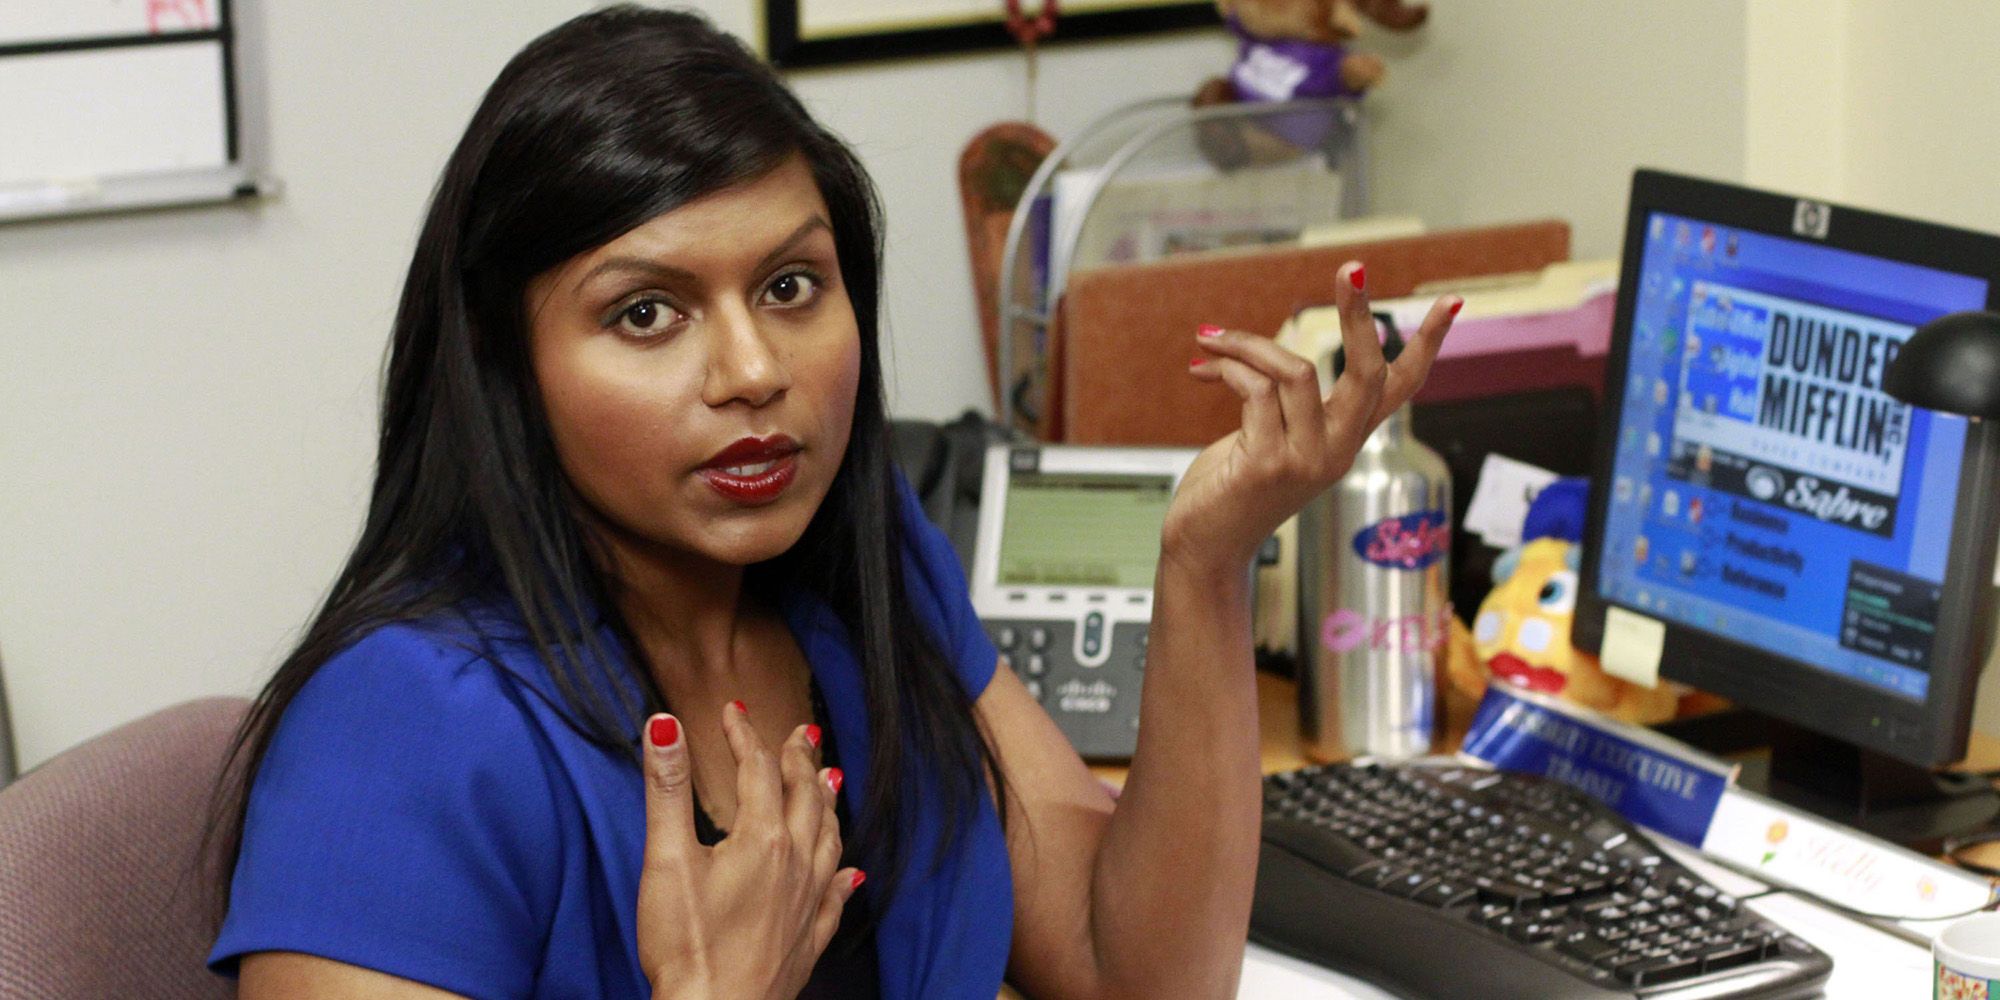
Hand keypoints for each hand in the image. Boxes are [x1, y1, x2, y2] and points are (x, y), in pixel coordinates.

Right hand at [635, 703, 862, 999]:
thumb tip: (664, 726)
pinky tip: (849, 873)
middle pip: (803, 796)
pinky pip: (835, 896)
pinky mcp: (809, 938)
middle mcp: (795, 863)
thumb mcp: (666, 859)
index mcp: (761, 838)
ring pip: (828, 837)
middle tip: (800, 732)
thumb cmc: (688, 945)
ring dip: (826, 803)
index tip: (732, 712)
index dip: (744, 735)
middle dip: (798, 759)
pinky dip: (842, 874)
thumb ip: (668, 789)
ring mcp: (807, 901)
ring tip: (828, 781)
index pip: (757, 770)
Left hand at [1165, 260, 1458, 576]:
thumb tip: (1257, 350)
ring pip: (1296, 370)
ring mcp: (1308, 460)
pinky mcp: (1269, 464)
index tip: (1451, 304)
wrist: (1203, 548)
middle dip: (1359, 314)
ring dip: (1247, 344)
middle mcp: (1337, 450)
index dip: (1426, 345)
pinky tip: (1201, 371)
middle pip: (1368, 371)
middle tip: (1351, 266)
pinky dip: (1226, 368)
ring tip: (1209, 339)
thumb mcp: (1265, 435)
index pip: (1399, 388)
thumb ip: (1277, 401)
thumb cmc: (1229, 490)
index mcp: (1344, 439)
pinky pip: (1255, 391)